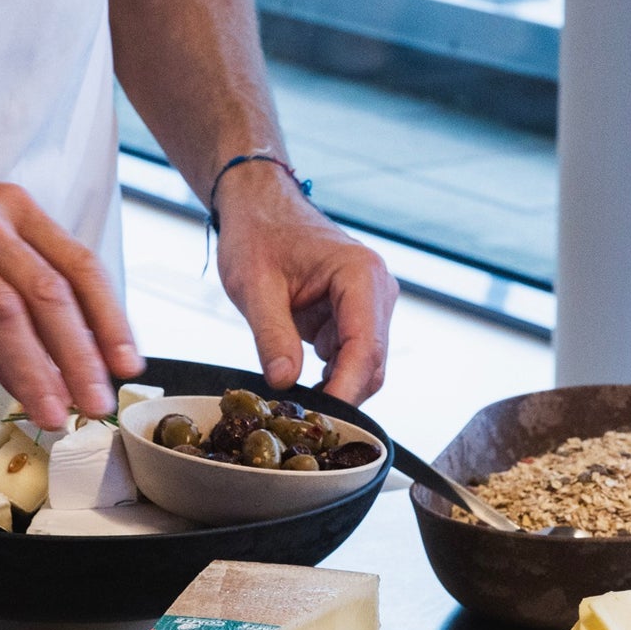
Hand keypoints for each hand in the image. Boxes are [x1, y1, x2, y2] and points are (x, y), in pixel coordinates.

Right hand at [0, 161, 142, 429]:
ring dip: (30, 368)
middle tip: (94, 404)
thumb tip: (54, 354)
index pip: (77, 265)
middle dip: (78, 356)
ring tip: (49, 412)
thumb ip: (9, 288)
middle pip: (45, 292)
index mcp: (12, 210)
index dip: (109, 318)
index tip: (127, 366)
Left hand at [214, 162, 397, 403]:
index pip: (365, 348)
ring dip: (333, 389)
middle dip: (340, 396)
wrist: (259, 207)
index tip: (321, 419)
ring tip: (294, 407)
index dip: (346, 390)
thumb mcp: (254, 285)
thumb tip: (284, 382)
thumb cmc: (257, 233)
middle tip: (300, 423)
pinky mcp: (353, 319)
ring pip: (363, 367)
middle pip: (371, 364)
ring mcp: (369, 307)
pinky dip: (327, 379)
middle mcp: (376, 291)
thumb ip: (271, 334)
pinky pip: (348, 360)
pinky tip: (299, 388)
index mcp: (361, 275)